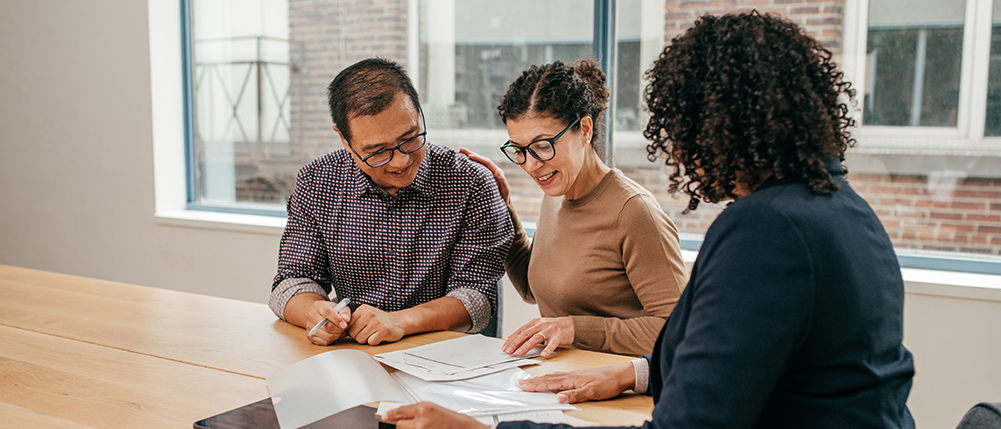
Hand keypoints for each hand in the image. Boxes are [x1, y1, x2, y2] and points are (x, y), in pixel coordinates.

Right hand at [305, 300, 350, 344]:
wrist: (319, 315)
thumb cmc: (332, 311)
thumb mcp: (340, 307)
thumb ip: (345, 312)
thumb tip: (346, 320)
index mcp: (318, 305)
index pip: (326, 312)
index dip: (337, 319)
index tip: (344, 325)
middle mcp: (311, 315)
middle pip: (326, 326)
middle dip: (338, 329)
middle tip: (345, 328)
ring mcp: (309, 327)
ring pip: (326, 336)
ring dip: (337, 335)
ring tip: (341, 331)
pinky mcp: (310, 336)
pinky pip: (324, 342)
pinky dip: (332, 340)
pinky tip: (335, 335)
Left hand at [347, 304, 406, 344]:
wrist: (398, 321)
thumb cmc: (380, 320)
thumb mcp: (366, 315)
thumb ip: (355, 321)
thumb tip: (342, 330)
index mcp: (363, 309)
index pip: (348, 326)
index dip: (354, 331)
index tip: (361, 330)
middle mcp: (369, 314)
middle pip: (353, 334)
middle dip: (359, 336)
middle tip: (369, 332)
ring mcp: (376, 322)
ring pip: (361, 339)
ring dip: (367, 340)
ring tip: (374, 333)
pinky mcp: (383, 330)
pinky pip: (371, 342)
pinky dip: (375, 342)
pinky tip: (380, 336)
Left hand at [384, 402, 487, 428]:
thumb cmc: (450, 419)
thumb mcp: (432, 408)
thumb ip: (415, 410)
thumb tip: (398, 413)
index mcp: (423, 409)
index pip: (399, 412)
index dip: (390, 414)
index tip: (385, 416)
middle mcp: (420, 422)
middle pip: (399, 425)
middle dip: (403, 424)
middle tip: (413, 424)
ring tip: (422, 427)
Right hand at [460, 147, 509, 203]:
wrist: (502, 204)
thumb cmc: (504, 198)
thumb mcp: (505, 191)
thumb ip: (502, 181)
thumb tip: (498, 171)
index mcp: (496, 172)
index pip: (487, 162)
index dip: (478, 158)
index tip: (469, 156)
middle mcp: (491, 171)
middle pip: (481, 160)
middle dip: (471, 154)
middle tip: (461, 150)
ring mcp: (486, 174)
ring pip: (477, 164)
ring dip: (469, 158)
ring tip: (460, 154)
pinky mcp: (482, 178)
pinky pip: (475, 170)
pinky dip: (469, 166)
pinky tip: (463, 164)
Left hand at [502, 316, 573, 356]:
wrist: (571, 325)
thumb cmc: (553, 327)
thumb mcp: (538, 326)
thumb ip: (526, 331)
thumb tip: (511, 337)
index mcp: (535, 322)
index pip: (520, 331)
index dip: (512, 339)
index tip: (505, 347)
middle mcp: (541, 324)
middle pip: (526, 334)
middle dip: (516, 343)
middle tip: (509, 351)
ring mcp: (550, 330)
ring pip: (536, 338)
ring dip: (526, 346)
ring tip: (519, 353)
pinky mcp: (559, 336)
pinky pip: (552, 343)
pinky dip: (547, 349)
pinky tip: (543, 355)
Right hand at [517, 363, 635, 403]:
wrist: (620, 375)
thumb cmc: (607, 383)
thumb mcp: (592, 392)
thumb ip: (574, 395)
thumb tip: (559, 398)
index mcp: (571, 378)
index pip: (549, 382)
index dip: (536, 385)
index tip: (524, 386)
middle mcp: (571, 375)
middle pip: (548, 378)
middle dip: (534, 381)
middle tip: (521, 382)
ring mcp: (574, 374)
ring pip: (553, 376)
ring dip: (541, 378)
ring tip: (531, 381)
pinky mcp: (578, 376)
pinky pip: (559, 376)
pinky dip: (550, 377)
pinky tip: (551, 379)